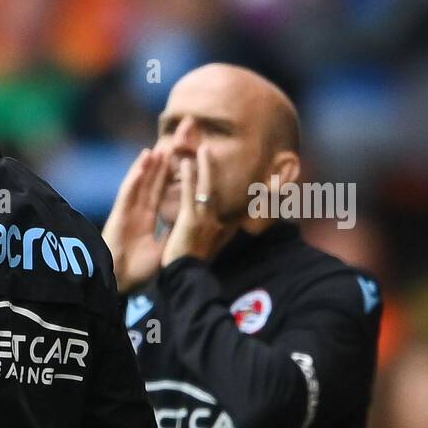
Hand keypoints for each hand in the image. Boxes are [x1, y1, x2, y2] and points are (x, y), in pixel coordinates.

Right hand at [102, 148, 167, 293]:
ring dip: (146, 167)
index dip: (165, 179)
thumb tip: (186, 222)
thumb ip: (171, 232)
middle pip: (149, 185)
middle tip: (168, 147)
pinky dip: (135, 178)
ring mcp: (128, 213)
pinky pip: (128, 193)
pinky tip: (141, 164)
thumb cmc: (138, 270)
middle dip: (158, 167)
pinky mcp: (120, 215)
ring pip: (138, 184)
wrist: (121, 282)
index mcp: (146, 221)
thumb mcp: (162, 248)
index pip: (158, 194)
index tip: (176, 162)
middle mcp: (137, 213)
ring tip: (154, 148)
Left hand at [161, 145, 234, 266]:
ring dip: (205, 166)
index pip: (226, 200)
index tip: (240, 171)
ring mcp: (205, 219)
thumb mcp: (208, 249)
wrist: (187, 279)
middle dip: (216, 169)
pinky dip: (189, 177)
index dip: (228, 184)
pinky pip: (190, 193)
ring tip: (203, 148)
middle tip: (212, 150)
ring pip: (206, 187)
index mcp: (220, 228)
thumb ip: (215, 236)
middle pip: (219, 189)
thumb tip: (224, 229)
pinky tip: (186, 162)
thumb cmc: (193, 267)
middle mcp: (217, 220)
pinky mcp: (191, 220)